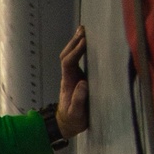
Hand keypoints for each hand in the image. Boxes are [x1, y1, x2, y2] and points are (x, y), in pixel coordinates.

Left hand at [56, 25, 88, 139]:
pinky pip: (76, 60)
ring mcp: (72, 76)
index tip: (85, 41)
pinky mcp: (77, 77)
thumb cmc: (73, 120)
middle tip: (83, 29)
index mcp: (68, 83)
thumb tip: (83, 83)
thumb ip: (78, 100)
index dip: (76, 51)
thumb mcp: (77, 114)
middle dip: (74, 42)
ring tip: (84, 30)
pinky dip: (80, 49)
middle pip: (66, 55)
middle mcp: (69, 76)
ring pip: (70, 56)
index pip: (68, 62)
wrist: (67, 124)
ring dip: (75, 43)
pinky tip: (86, 42)